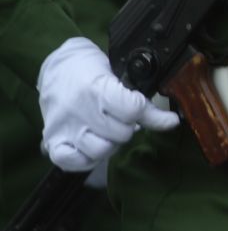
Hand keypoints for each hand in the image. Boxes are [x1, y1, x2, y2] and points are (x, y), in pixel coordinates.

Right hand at [38, 39, 177, 172]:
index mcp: (96, 88)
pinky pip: (71, 162)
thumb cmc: (92, 70)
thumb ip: (142, 100)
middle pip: (120, 134)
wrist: (58, 68)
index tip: (147, 111)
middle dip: (130, 127)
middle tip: (124, 118)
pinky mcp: (52, 140)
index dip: (146, 112)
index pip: (132, 110)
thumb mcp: (120, 74)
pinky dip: (86, 159)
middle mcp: (79, 110)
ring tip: (109, 131)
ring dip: (111, 144)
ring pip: (100, 151)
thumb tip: (172, 121)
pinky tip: (91, 146)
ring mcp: (65, 128)